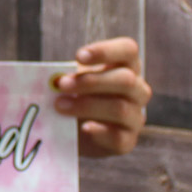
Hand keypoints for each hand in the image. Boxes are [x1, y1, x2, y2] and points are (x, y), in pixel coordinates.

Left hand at [55, 37, 151, 158]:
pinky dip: (98, 132)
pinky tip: (82, 128)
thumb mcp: (73, 83)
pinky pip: (118, 137)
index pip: (128, 50)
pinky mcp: (127, 141)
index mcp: (127, 67)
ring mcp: (136, 117)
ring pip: (121, 108)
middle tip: (61, 85)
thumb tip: (53, 79)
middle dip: (91, 81)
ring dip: (87, 106)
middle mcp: (137, 90)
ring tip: (59, 106)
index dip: (105, 51)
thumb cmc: (75, 98)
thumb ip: (67, 78)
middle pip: (126, 80)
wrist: (76, 133)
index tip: (78, 56)